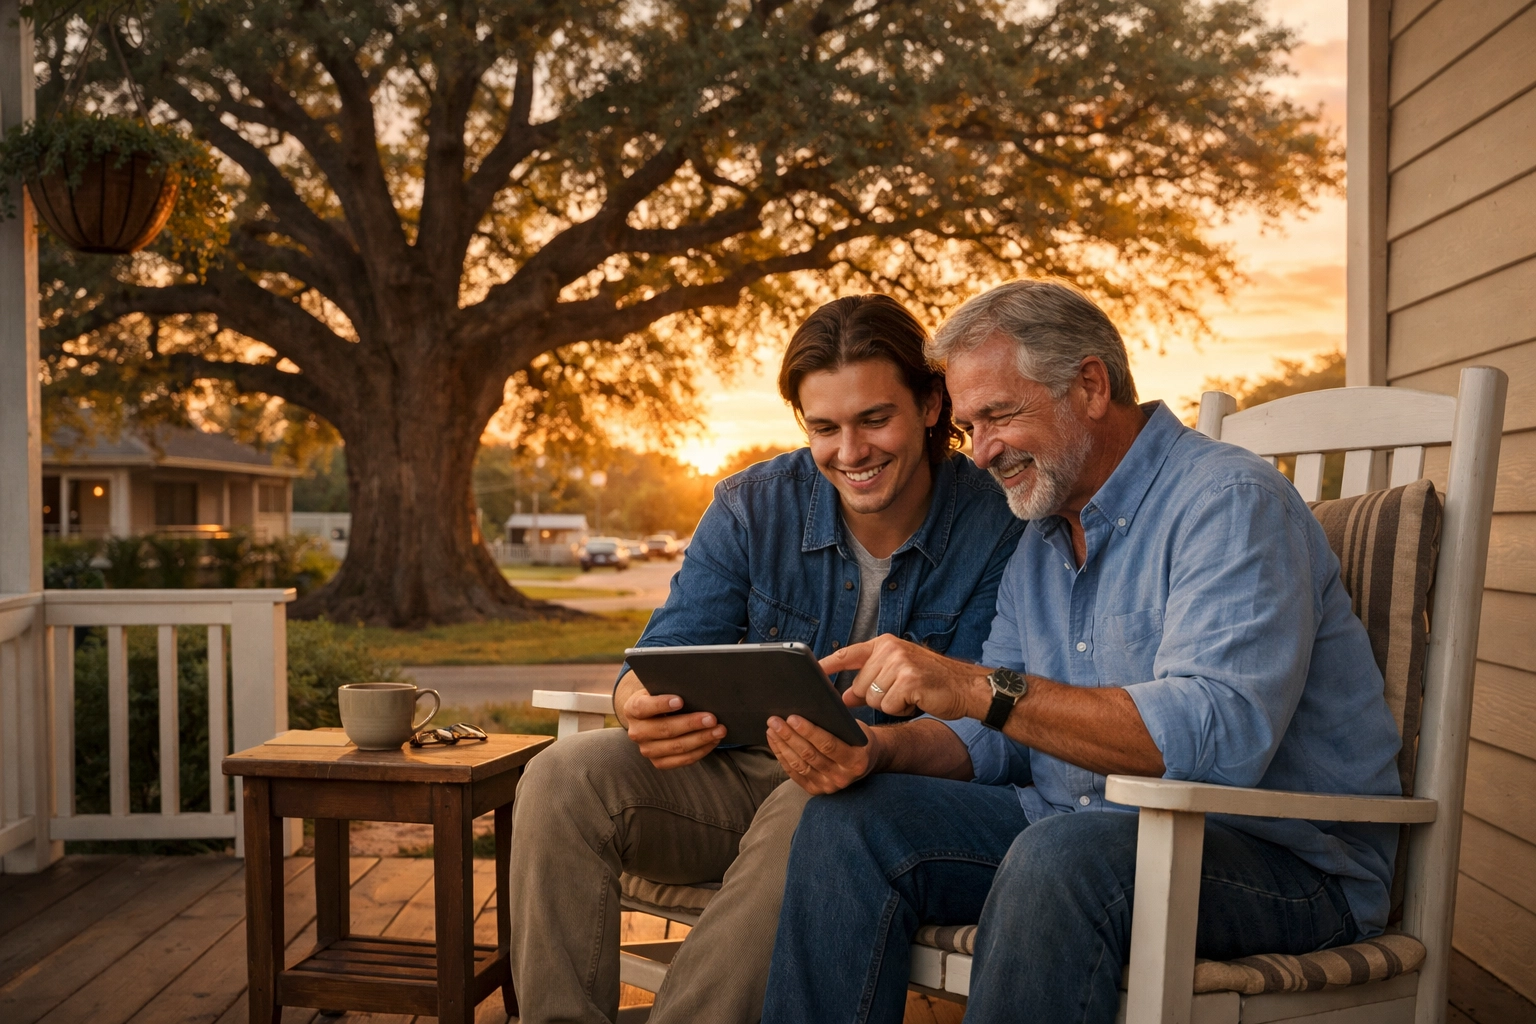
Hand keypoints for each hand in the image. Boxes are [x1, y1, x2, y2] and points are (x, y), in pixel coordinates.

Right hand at [622, 689, 726, 769]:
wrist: (651, 717)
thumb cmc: (660, 697)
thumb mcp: (659, 688)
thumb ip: (671, 688)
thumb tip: (696, 688)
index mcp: (632, 709)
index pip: (643, 707)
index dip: (661, 704)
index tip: (680, 700)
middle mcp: (637, 732)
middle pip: (665, 729)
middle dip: (691, 724)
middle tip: (712, 718)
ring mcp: (647, 750)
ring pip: (676, 747)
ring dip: (701, 739)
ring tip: (719, 730)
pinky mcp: (659, 762)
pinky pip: (682, 760)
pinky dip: (701, 750)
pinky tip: (713, 741)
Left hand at [766, 715, 880, 794]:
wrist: (866, 760)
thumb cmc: (857, 738)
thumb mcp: (855, 729)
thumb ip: (837, 723)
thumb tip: (807, 706)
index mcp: (856, 760)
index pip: (828, 745)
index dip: (808, 731)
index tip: (791, 717)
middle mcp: (842, 777)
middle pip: (810, 755)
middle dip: (789, 736)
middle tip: (774, 721)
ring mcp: (829, 786)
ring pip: (800, 765)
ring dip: (782, 746)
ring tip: (771, 729)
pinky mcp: (816, 790)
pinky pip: (795, 773)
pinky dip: (782, 757)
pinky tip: (775, 742)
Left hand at [821, 635, 990, 719]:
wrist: (967, 688)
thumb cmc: (931, 683)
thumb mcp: (898, 675)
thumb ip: (870, 681)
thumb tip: (843, 698)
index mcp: (884, 644)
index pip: (848, 654)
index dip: (827, 666)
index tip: (811, 674)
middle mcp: (890, 649)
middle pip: (860, 686)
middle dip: (876, 697)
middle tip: (901, 692)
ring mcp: (900, 663)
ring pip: (873, 698)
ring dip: (890, 704)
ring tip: (910, 696)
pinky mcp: (909, 680)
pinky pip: (889, 706)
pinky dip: (901, 710)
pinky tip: (917, 701)